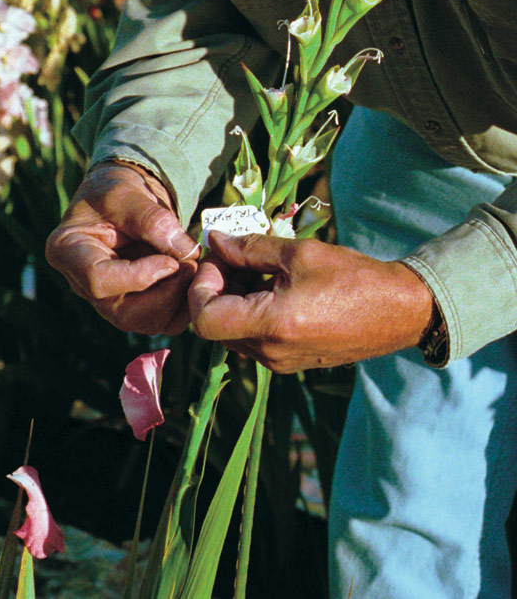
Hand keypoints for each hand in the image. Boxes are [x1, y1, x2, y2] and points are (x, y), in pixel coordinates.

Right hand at [46, 161, 198, 334]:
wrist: (124, 202)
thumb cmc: (116, 192)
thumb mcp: (128, 193)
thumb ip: (152, 219)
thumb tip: (185, 251)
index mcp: (68, 252)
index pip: (98, 280)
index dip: (139, 276)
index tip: (171, 261)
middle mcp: (84, 285)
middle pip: (123, 312)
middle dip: (164, 295)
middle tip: (191, 266)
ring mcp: (110, 300)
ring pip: (145, 322)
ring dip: (177, 301)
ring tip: (194, 268)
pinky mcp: (135, 306)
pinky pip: (162, 321)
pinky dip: (184, 306)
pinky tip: (193, 278)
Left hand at [188, 232, 434, 372]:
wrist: (400, 311)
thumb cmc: (353, 277)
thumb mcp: (299, 253)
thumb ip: (249, 248)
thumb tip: (215, 240)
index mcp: (270, 326)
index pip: (205, 318)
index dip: (202, 286)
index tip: (220, 259)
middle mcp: (270, 352)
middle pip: (216, 325)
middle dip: (217, 287)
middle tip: (234, 255)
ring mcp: (279, 362)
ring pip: (233, 333)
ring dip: (233, 299)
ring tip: (257, 268)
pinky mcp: (290, 361)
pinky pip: (254, 339)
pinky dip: (251, 312)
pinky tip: (273, 286)